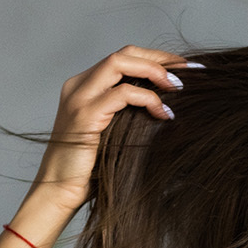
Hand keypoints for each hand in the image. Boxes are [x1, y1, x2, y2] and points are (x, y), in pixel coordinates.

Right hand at [0, 47, 189, 247]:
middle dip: (160, 59)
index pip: (123, 58)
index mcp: (83, 87)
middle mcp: (78, 86)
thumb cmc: (89, 170)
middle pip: (124, 54)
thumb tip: (169, 101)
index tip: (184, 69)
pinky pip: (123, 93)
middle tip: (188, 72)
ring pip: (121, 63)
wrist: (59, 193)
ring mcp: (79, 98)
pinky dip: (148, 99)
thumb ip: (128, 112)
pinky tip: (163, 113)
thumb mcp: (112, 132)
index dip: (155, 59)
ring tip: (178, 88)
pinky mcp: (85, 115)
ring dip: (155, 72)